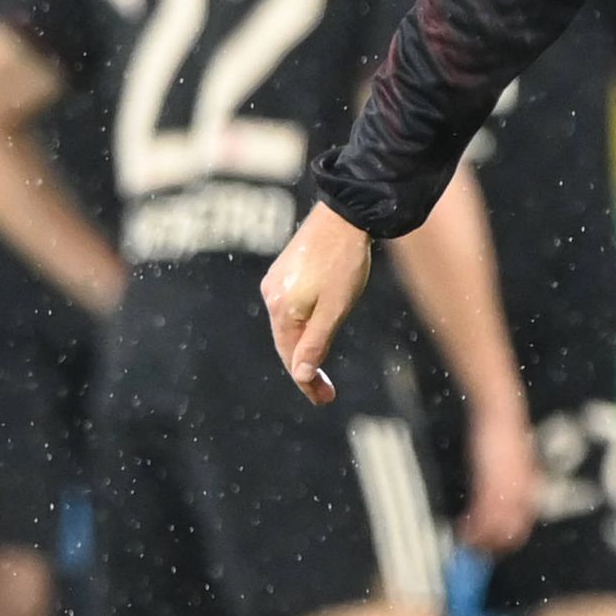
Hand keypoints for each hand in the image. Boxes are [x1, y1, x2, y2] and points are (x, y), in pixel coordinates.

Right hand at [260, 203, 373, 404]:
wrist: (344, 216)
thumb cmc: (344, 262)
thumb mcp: (335, 308)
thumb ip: (316, 343)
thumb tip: (299, 375)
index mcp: (282, 309)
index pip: (291, 358)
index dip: (307, 383)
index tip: (325, 399)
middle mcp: (271, 296)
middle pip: (286, 344)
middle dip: (305, 370)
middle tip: (326, 392)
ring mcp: (275, 282)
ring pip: (288, 326)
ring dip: (304, 348)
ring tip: (321, 366)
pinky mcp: (284, 271)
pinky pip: (290, 309)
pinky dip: (302, 327)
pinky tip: (316, 329)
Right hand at [457, 396, 536, 554]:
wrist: (501, 415)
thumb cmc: (504, 437)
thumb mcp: (511, 463)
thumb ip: (509, 483)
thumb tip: (498, 501)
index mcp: (529, 489)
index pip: (522, 525)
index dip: (506, 540)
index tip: (492, 547)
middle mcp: (523, 494)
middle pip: (511, 533)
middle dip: (493, 546)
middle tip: (475, 551)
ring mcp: (508, 492)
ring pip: (496, 528)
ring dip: (479, 540)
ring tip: (465, 542)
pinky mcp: (492, 485)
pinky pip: (483, 515)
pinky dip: (472, 527)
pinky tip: (462, 528)